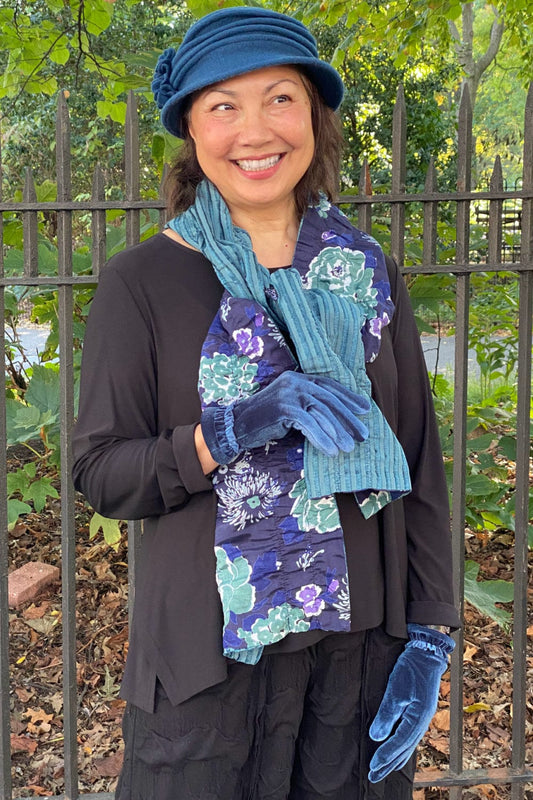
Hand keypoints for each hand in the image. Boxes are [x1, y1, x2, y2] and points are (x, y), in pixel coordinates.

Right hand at [201, 371, 369, 464]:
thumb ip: (309, 406)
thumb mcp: (290, 408)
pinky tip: (330, 452)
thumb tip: (337, 420)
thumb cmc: (265, 420)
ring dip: (337, 433)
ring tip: (349, 448)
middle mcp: (295, 381)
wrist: (236, 424)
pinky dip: (321, 439)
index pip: (329, 386)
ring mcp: (289, 393)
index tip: (365, 410)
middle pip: (329, 400)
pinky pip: (309, 424)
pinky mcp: (284, 408)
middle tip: (363, 435)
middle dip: (348, 419)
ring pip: (322, 413)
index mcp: (298, 377)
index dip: (348, 398)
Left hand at [368, 624, 454, 783]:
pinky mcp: (420, 711)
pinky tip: (397, 749)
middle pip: (405, 748)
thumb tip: (376, 737)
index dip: (386, 755)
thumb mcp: (395, 691)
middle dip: (389, 763)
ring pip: (408, 743)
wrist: (426, 653)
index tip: (373, 766)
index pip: (400, 742)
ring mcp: (423, 716)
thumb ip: (387, 715)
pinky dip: (402, 746)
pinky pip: (410, 734)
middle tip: (374, 777)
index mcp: (419, 718)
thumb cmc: (411, 669)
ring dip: (395, 757)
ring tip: (384, 769)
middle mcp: (423, 721)